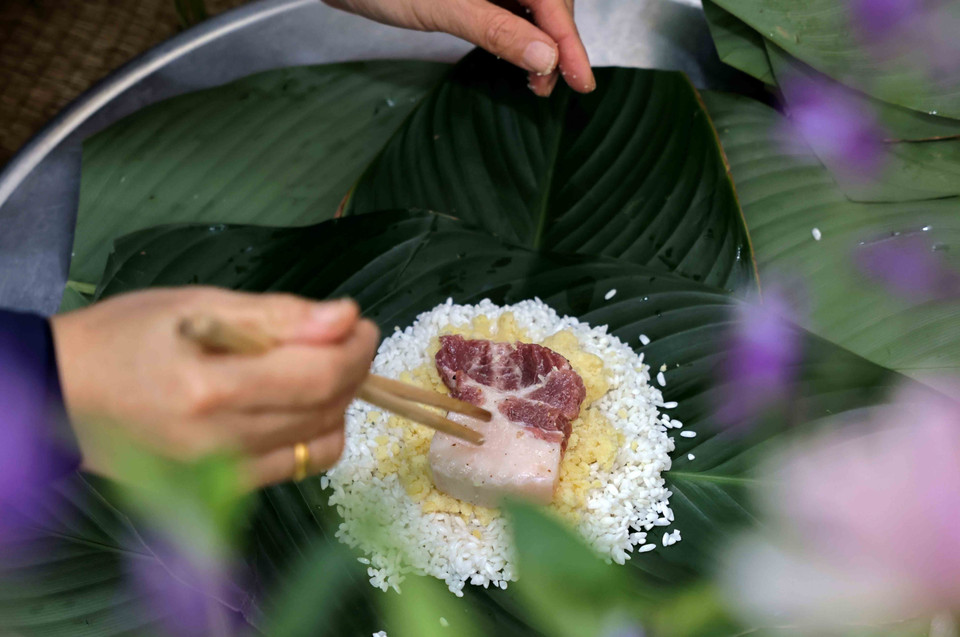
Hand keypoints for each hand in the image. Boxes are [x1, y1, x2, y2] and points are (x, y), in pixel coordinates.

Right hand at [51, 287, 378, 487]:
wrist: (66, 393)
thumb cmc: (126, 336)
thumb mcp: (198, 305)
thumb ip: (277, 315)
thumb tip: (344, 316)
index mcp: (211, 388)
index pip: (317, 375)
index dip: (354, 348)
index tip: (360, 323)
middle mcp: (221, 439)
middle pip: (325, 407)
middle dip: (353, 367)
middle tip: (348, 338)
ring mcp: (222, 471)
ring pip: (319, 440)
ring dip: (339, 400)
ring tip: (321, 368)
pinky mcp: (223, 487)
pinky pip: (296, 466)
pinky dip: (315, 434)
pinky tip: (300, 406)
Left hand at [323, 0, 593, 96]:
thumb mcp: (444, 7)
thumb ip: (496, 30)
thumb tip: (545, 59)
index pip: (552, 0)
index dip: (569, 42)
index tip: (582, 81)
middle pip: (549, 4)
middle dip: (555, 47)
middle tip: (546, 88)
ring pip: (533, 11)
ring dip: (540, 46)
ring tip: (534, 82)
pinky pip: (512, 11)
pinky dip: (519, 38)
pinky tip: (518, 59)